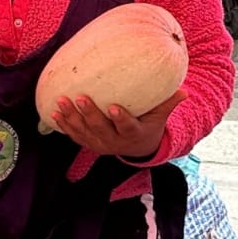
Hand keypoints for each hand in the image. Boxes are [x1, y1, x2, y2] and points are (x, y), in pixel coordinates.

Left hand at [52, 91, 185, 158]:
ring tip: (61, 101)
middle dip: (89, 114)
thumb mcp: (159, 118)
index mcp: (132, 135)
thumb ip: (167, 104)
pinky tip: (52, 111)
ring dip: (71, 118)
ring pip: (83, 132)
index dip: (120, 119)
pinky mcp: (88, 143)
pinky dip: (63, 125)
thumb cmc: (148, 126)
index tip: (113, 107)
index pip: (126, 127)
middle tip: (80, 97)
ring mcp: (99, 144)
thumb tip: (184, 90)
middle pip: (100, 129)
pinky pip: (74, 135)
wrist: (136, 148)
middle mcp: (114, 142)